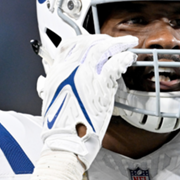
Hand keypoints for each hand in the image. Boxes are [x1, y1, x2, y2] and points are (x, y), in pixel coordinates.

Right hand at [38, 34, 136, 167]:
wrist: (66, 140)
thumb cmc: (61, 125)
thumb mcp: (51, 98)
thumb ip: (57, 83)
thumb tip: (58, 77)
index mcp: (57, 71)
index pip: (70, 44)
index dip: (85, 39)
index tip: (96, 40)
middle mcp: (70, 69)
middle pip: (89, 43)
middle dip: (105, 39)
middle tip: (116, 41)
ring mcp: (85, 75)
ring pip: (103, 49)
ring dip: (119, 44)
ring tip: (128, 45)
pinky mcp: (99, 85)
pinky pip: (114, 64)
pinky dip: (123, 58)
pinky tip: (129, 59)